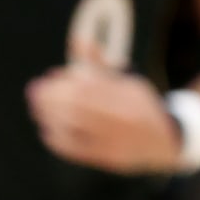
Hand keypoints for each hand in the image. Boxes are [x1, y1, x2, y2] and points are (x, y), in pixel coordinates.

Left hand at [26, 37, 180, 173]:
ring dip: (50, 116)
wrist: (165, 142)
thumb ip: (100, 64)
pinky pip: (77, 150)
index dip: (64, 81)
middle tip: (35, 90)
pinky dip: (57, 139)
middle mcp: (123, 118)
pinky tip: (47, 129)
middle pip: (78, 106)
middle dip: (51, 98)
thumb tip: (78, 40)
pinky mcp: (108, 158)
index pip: (89, 86)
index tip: (50, 76)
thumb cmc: (140, 106)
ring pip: (75, 128)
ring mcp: (115, 140)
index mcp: (128, 96)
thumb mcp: (127, 81)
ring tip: (36, 108)